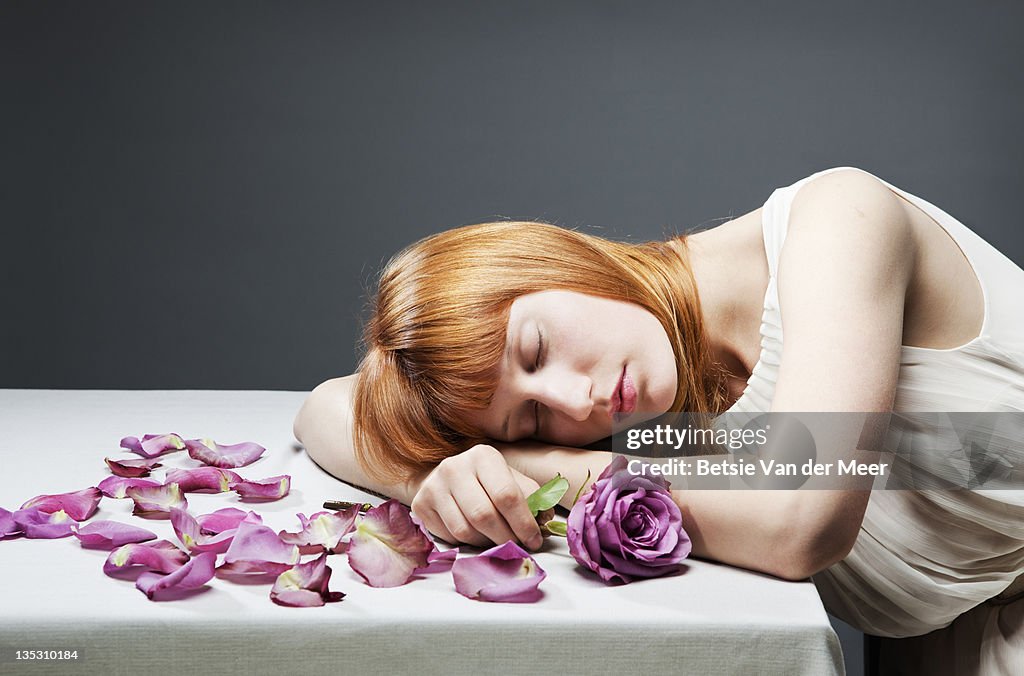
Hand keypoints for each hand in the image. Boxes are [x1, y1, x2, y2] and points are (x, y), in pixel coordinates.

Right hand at [410, 444, 543, 550]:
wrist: (446, 478)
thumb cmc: (486, 481)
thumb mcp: (511, 480)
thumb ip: (530, 497)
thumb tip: (545, 521)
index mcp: (483, 456)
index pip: (507, 495)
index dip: (524, 522)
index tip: (534, 539)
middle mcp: (454, 467)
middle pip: (484, 515)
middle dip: (506, 537)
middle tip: (518, 546)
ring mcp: (433, 486)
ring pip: (465, 530)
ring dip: (486, 543)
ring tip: (496, 539)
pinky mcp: (420, 505)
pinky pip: (449, 536)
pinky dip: (466, 543)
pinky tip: (475, 534)